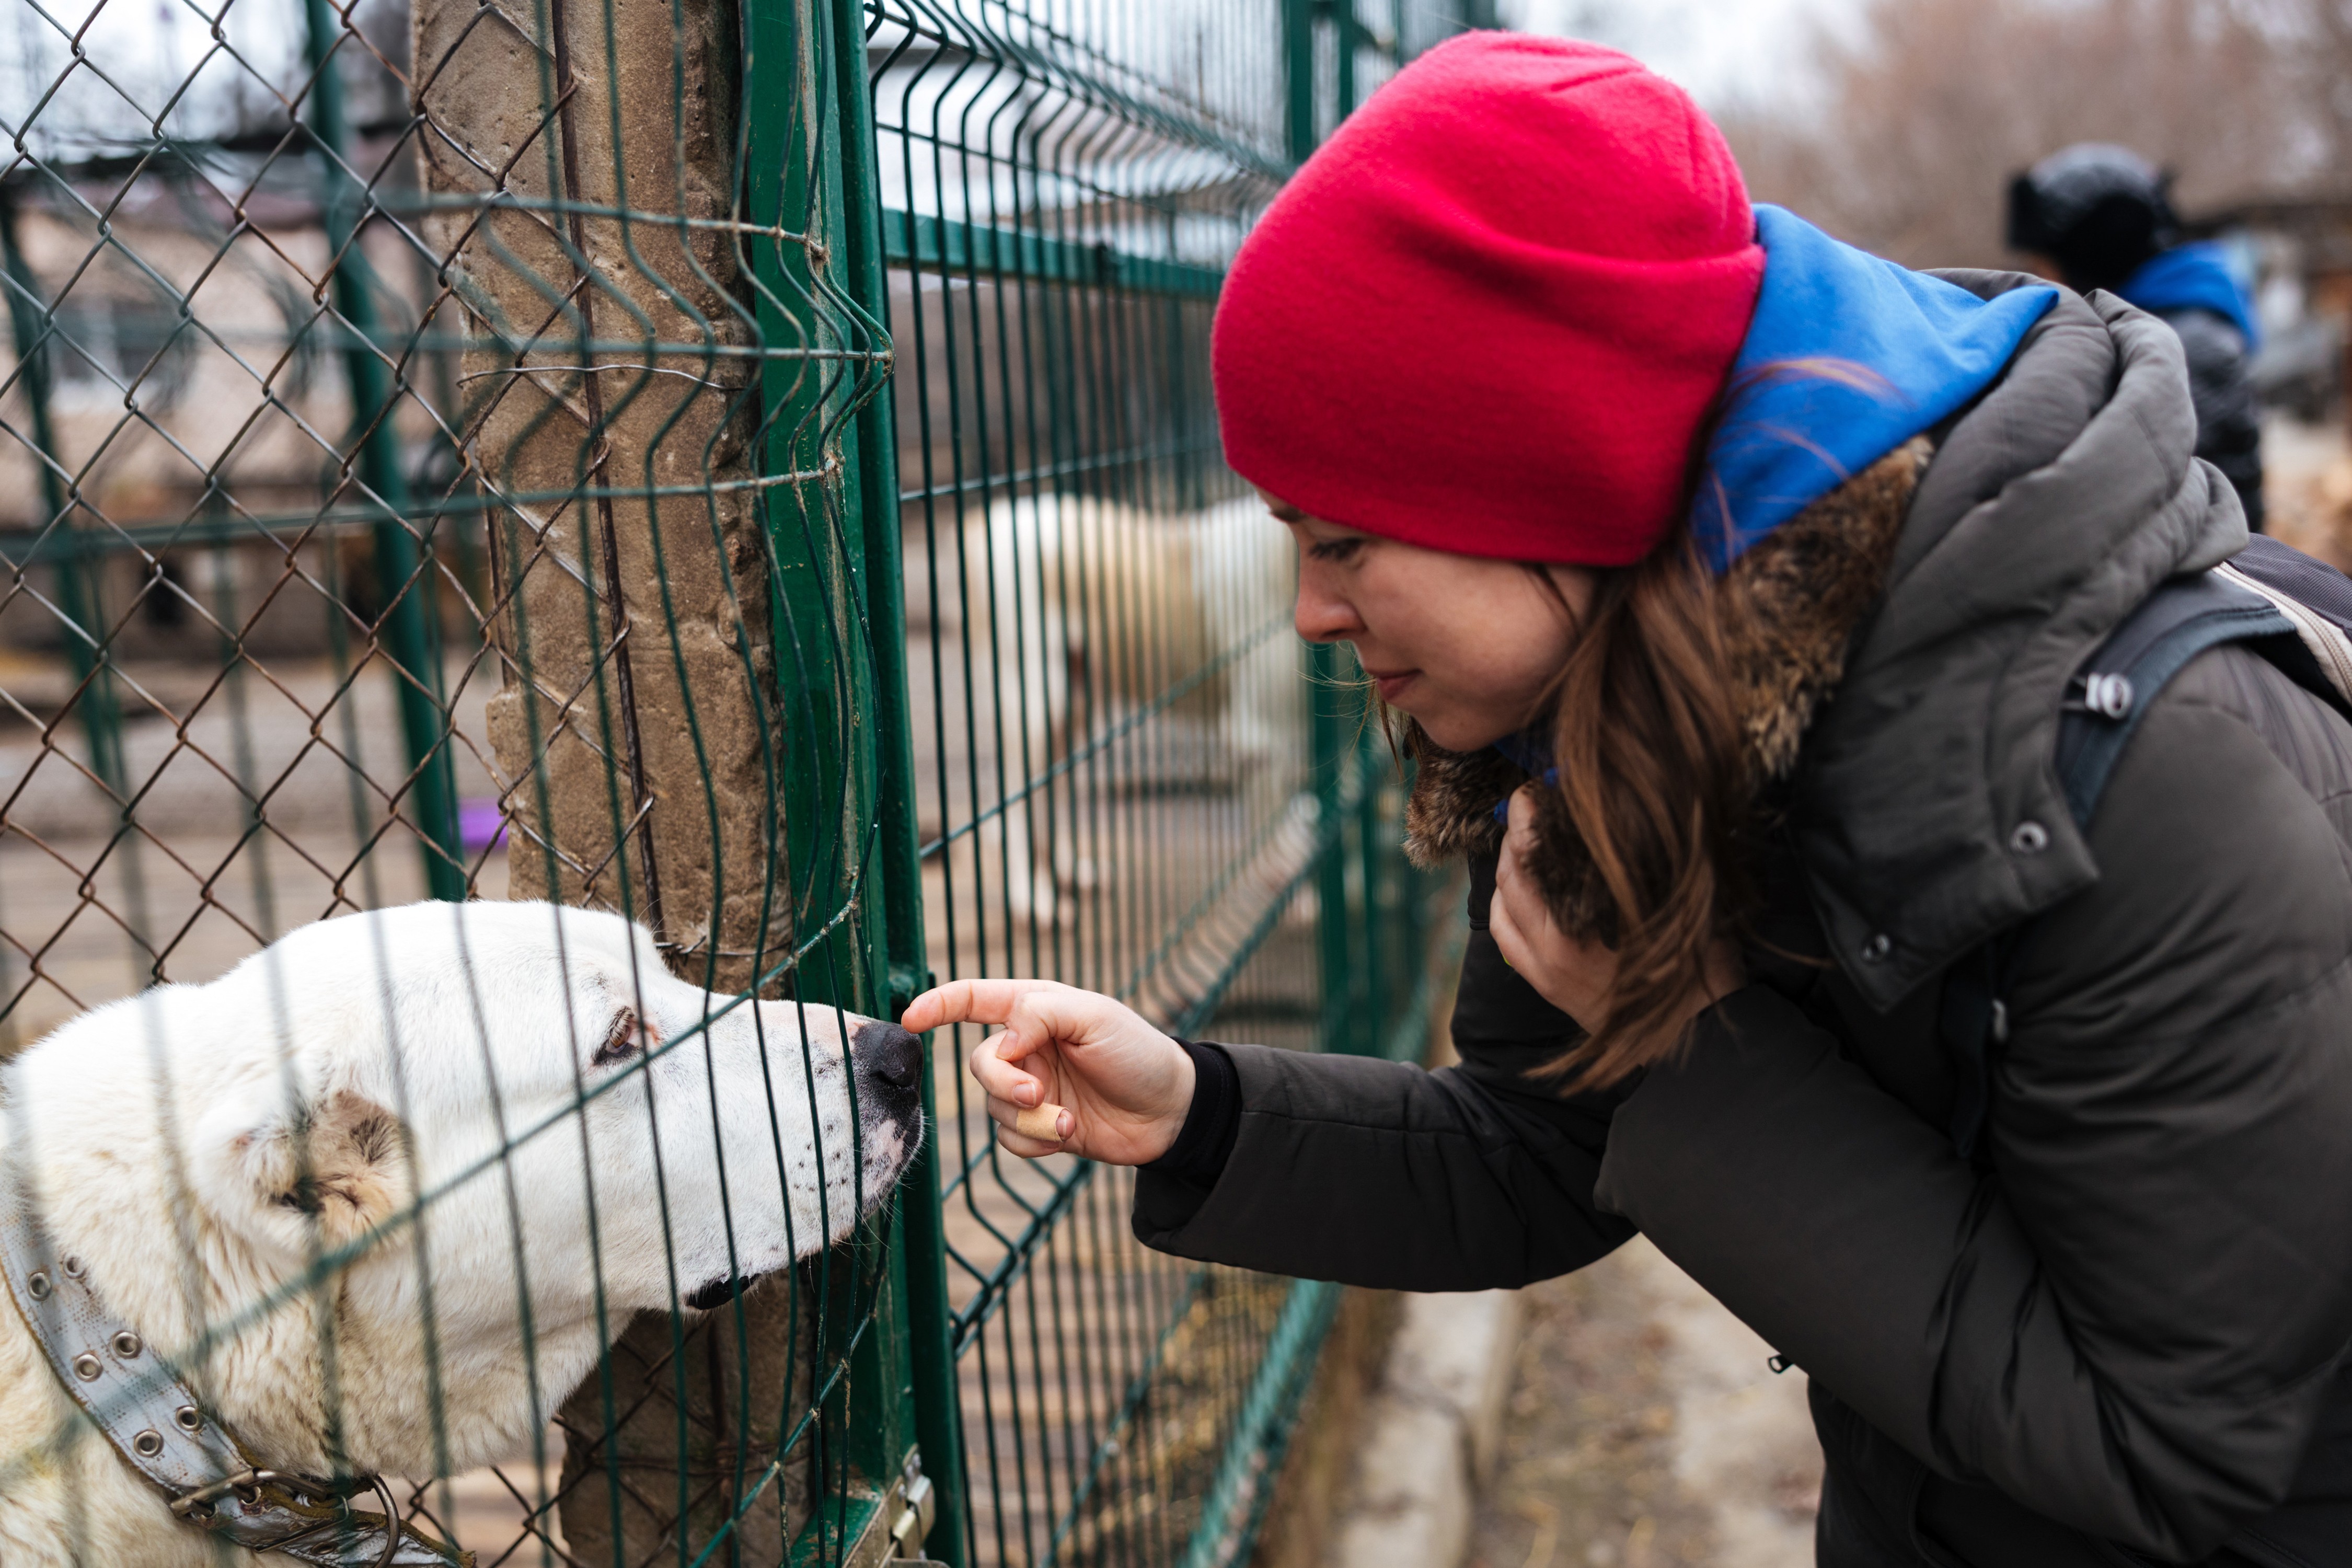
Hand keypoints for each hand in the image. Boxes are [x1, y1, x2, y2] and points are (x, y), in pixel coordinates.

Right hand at [899, 979, 1195, 1163]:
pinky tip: (1066, 1136)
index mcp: (1034, 1009)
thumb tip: (1002, 1038)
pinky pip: (1009, 1139)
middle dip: (1005, 1084)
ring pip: (994, 1107)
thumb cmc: (1137, 1052)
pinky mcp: (1038, 1127)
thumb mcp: (1095, 1016)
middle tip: (1040, 1095)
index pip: (974, 999)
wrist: (1171, 1111)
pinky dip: (1033, 1143)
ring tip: (1067, 1121)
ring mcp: (1031, 1088)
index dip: (938, 1005)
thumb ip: (1040, 1013)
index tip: (909, 1018)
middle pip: (981, 1065)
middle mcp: (1026, 1048)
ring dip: (1029, 1119)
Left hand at [1489, 786, 1743, 1034]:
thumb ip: (1644, 861)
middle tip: (1527, 808)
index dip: (1529, 815)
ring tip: (1524, 845)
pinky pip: (1505, 936)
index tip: (1533, 789)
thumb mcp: (1680, 903)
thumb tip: (1615, 814)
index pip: (1536, 853)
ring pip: (1502, 904)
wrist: (1696, 1036)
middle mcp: (1555, 946)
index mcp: (1586, 921)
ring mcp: (1545, 969)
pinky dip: (1505, 905)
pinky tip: (1518, 889)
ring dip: (1507, 869)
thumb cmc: (1699, 966)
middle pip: (1512, 875)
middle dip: (1516, 835)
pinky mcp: (1545, 986)